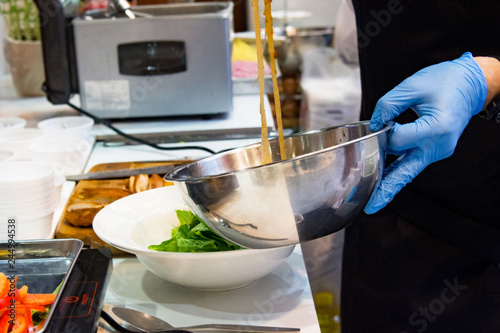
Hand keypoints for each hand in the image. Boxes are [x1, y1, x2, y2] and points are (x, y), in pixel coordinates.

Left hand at [364, 52, 486, 213]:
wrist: (471, 83)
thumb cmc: (445, 81)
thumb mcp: (413, 85)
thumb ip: (388, 104)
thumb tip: (374, 123)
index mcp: (436, 128)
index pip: (398, 140)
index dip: (383, 133)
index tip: (381, 122)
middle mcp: (439, 145)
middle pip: (407, 172)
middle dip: (387, 189)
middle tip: (371, 205)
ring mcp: (439, 151)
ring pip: (409, 171)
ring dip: (391, 184)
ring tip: (373, 200)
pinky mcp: (436, 151)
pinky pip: (414, 163)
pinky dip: (399, 172)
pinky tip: (384, 182)